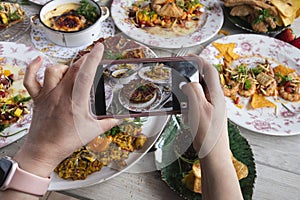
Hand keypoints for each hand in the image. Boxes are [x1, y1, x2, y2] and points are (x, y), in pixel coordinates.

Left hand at [13, 43, 119, 176]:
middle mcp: (60, 94)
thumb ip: (108, 123)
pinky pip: (31, 79)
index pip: (85, 74)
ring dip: (64, 67)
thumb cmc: (66, 142)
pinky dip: (33, 67)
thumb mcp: (92, 132)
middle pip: (72, 69)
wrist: (43, 151)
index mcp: (75, 101)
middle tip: (92, 57)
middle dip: (84, 60)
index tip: (99, 48)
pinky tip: (39, 60)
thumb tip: (119, 119)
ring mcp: (47, 95)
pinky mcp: (37, 98)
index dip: (93, 58)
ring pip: (53, 70)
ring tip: (71, 71)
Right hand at [181, 56, 228, 157]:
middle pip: (204, 80)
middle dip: (191, 78)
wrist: (213, 156)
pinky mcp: (208, 116)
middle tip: (180, 78)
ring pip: (199, 93)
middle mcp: (216, 99)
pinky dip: (190, 107)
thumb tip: (188, 82)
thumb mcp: (198, 110)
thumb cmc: (208, 136)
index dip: (199, 60)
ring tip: (183, 104)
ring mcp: (213, 108)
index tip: (187, 56)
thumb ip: (194, 92)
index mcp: (216, 95)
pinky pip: (198, 105)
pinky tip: (186, 117)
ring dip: (189, 95)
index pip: (209, 70)